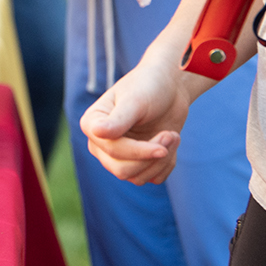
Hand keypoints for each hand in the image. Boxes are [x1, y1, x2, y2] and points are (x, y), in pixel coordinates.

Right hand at [80, 57, 194, 184]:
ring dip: (162, 159)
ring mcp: (118, 156)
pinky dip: (166, 164)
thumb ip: (118, 120)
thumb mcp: (135, 101)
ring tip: (172, 135)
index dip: (139, 150)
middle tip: (170, 135)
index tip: (164, 140)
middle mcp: (101, 144)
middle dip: (152, 156)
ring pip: (138, 177)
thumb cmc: (148, 87)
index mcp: (93, 125)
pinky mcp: (138, 163)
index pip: (113, 150)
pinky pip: (153, 178)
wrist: (169, 89)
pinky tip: (170, 143)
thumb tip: (97, 132)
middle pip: (122, 170)